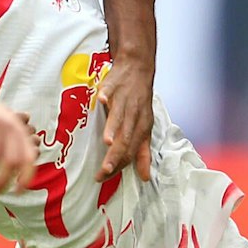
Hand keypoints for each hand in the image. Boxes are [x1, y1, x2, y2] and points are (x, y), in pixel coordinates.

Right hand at [94, 57, 153, 182]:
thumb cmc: (140, 102)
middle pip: (125, 138)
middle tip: (104, 171)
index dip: (119, 166)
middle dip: (115, 155)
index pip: (131, 151)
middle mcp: (133, 115)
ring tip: (107, 142)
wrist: (138, 69)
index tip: (104, 177)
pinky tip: (101, 100)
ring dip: (113, 128)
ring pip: (119, 116)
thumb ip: (142, 153)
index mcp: (141, 127)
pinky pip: (109, 90)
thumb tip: (145, 177)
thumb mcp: (144, 128)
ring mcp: (123, 99)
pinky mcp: (113, 85)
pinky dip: (106, 95)